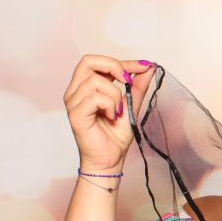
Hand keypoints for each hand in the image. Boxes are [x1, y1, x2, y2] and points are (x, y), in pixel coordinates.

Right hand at [63, 55, 155, 171]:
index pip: (98, 62)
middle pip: (88, 61)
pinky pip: (95, 97)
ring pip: (96, 81)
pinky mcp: (75, 114)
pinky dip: (110, 105)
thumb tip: (148, 66)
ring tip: (118, 111)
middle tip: (127, 83)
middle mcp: (75, 91)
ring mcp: (73, 102)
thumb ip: (137, 85)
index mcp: (86, 86)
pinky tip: (112, 117)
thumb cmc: (116, 134)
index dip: (122, 61)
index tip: (143, 67)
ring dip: (115, 95)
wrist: (111, 159)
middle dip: (114, 67)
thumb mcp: (131, 104)